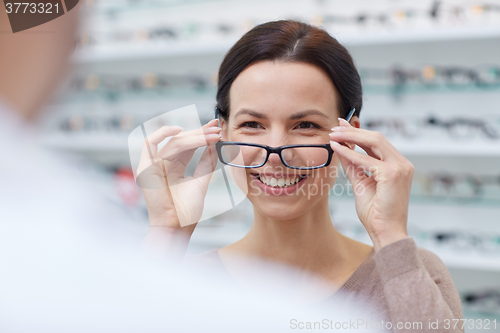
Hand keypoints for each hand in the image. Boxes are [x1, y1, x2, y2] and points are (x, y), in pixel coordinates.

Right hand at [137, 119, 220, 233]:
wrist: (176, 227)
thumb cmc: (187, 211)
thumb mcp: (201, 181)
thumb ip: (207, 163)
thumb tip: (215, 145)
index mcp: (175, 168)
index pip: (189, 146)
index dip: (202, 136)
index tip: (217, 128)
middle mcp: (163, 164)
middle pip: (182, 142)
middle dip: (200, 133)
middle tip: (217, 129)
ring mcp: (153, 165)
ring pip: (173, 142)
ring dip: (193, 137)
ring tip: (211, 135)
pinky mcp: (146, 167)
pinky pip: (150, 144)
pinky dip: (162, 134)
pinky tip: (179, 130)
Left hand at [329, 118, 413, 251]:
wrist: (385, 233)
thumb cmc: (375, 212)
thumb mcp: (361, 183)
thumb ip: (353, 166)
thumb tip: (341, 149)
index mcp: (397, 165)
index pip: (376, 142)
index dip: (358, 132)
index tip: (340, 126)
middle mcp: (402, 163)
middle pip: (376, 137)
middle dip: (353, 130)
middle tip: (334, 127)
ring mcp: (400, 167)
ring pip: (374, 142)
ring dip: (351, 136)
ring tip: (333, 134)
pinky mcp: (393, 175)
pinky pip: (367, 160)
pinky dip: (350, 153)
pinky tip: (337, 149)